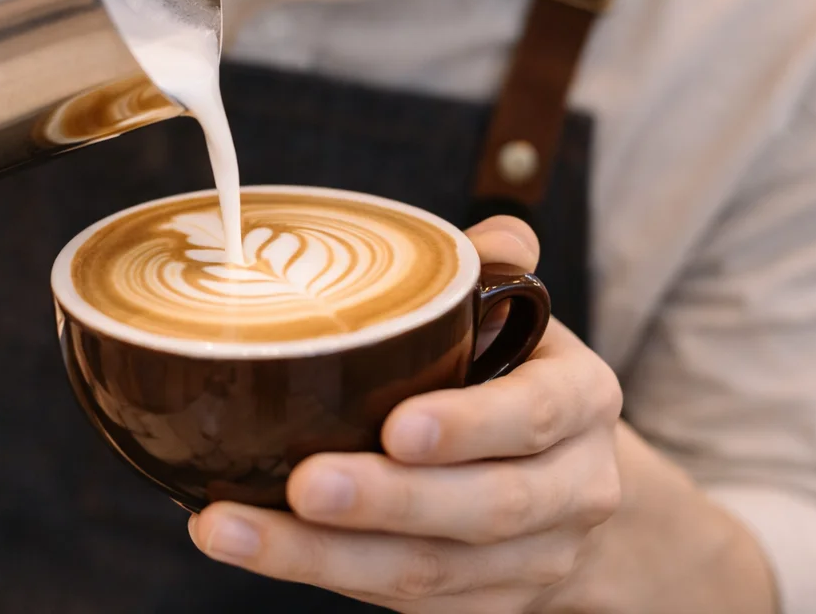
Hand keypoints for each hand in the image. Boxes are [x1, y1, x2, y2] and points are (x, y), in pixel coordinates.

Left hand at [188, 217, 624, 612]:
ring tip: (230, 527)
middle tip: (303, 483)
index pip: (537, 416)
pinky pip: (405, 604)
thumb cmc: (516, 374)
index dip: (470, 428)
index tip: (397, 427)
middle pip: (484, 510)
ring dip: (324, 556)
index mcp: (585, 403)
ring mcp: (534, 562)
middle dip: (388, 502)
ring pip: (429, 572)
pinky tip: (252, 546)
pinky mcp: (484, 608)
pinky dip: (324, 577)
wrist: (569, 483)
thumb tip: (493, 239)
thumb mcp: (521, 315)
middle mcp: (574, 491)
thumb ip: (497, 270)